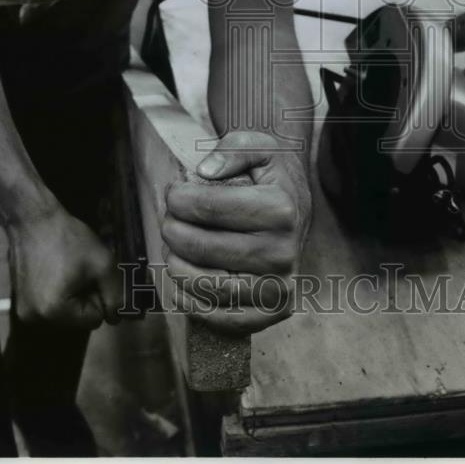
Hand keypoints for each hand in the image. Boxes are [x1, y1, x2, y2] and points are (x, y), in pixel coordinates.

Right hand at [7, 205, 122, 329]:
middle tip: (82, 271)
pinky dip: (57, 293)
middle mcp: (35, 319)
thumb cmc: (69, 239)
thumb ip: (116, 294)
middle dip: (85, 297)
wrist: (33, 219)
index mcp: (54, 312)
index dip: (100, 296)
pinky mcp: (19, 301)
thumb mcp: (103, 264)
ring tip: (68, 269)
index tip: (92, 274)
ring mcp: (24, 311)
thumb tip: (116, 319)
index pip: (94, 319)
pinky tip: (56, 272)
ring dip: (72, 295)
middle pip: (77, 319)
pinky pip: (49, 306)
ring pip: (64, 313)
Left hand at [161, 130, 311, 334]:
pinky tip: (182, 284)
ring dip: (176, 265)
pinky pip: (225, 319)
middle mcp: (284, 251)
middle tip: (170, 220)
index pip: (206, 207)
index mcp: (280, 209)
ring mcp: (280, 285)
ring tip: (173, 248)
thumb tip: (206, 171)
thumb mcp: (257, 144)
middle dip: (171, 230)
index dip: (176, 198)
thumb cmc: (270, 174)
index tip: (172, 192)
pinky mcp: (274, 311)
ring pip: (206, 285)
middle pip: (200, 247)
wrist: (295, 204)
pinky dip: (194, 305)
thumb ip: (232, 148)